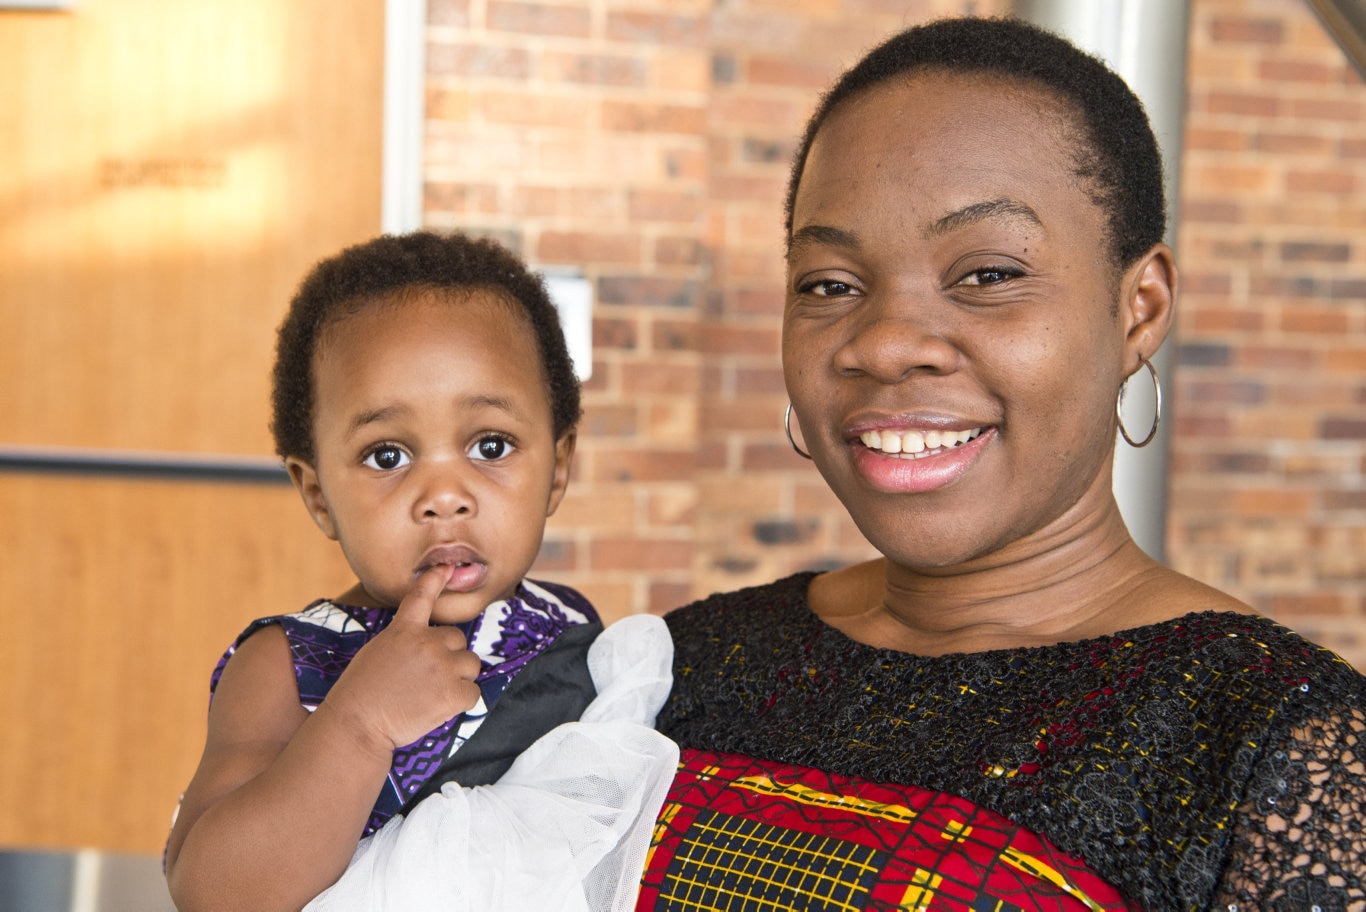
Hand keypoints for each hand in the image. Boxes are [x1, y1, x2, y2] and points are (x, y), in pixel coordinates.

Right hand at [322, 565, 483, 752]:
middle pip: (458, 639)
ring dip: (459, 677)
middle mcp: (427, 643)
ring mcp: (442, 666)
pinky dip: (462, 702)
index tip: (446, 567)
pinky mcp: (453, 693)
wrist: (356, 724)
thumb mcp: (377, 652)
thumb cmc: (361, 693)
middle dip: (449, 656)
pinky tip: (440, 708)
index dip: (435, 579)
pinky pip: (473, 693)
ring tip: (433, 694)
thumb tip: (430, 643)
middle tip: (428, 678)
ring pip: (471, 664)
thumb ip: (405, 641)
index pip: (421, 597)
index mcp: (403, 630)